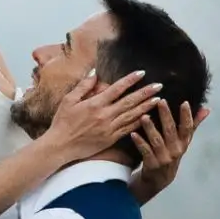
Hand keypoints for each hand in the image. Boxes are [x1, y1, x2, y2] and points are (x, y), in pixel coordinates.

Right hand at [42, 68, 164, 164]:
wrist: (60, 146)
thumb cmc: (62, 122)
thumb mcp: (68, 100)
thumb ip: (83, 86)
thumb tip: (94, 72)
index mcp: (95, 104)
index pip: (117, 88)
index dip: (130, 80)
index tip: (142, 73)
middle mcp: (104, 115)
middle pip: (129, 101)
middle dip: (145, 93)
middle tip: (159, 85)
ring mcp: (109, 128)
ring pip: (132, 115)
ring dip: (146, 107)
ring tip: (159, 99)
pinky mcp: (110, 139)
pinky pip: (128, 129)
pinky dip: (139, 123)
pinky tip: (148, 117)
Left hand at [130, 100, 206, 203]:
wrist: (160, 179)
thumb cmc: (172, 154)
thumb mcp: (183, 141)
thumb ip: (194, 125)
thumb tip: (206, 109)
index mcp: (183, 143)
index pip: (187, 128)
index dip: (187, 116)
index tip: (184, 102)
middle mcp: (175, 150)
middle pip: (171, 131)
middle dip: (166, 116)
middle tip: (160, 101)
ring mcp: (163, 158)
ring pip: (157, 141)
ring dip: (150, 128)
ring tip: (144, 116)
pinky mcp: (151, 164)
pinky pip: (145, 151)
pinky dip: (139, 142)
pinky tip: (133, 133)